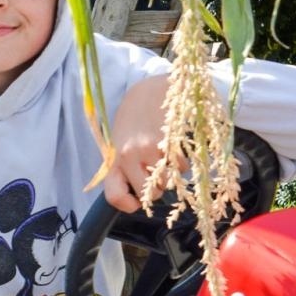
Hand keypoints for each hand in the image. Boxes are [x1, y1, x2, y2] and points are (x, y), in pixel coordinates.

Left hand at [104, 74, 178, 212]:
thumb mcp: (119, 144)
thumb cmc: (132, 121)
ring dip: (170, 175)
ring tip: (164, 158)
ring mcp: (152, 149)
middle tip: (154, 174)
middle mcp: (131, 156)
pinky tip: (173, 148)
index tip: (135, 202)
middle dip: (155, 189)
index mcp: (115, 159)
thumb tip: (135, 196)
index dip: (126, 205)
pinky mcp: (171, 142)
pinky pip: (181, 166)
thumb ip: (122, 168)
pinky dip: (181, 163)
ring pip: (168, 181)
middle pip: (150, 193)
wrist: (149, 91)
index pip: (115, 195)